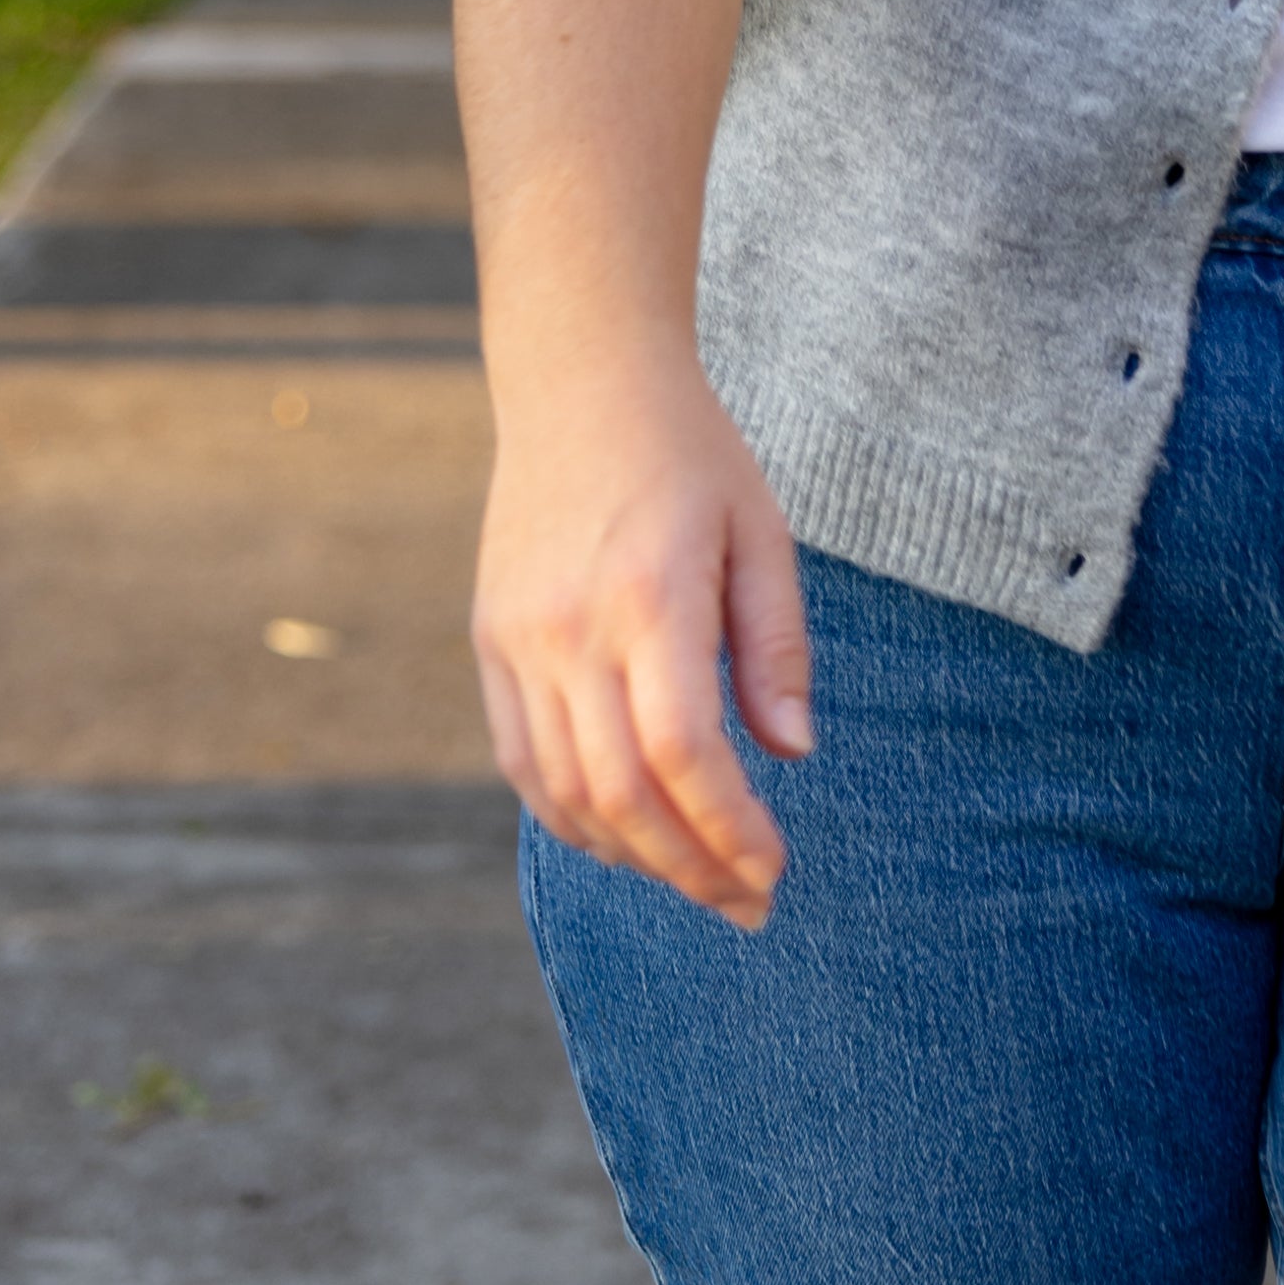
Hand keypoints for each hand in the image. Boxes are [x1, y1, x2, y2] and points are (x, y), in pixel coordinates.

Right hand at [472, 336, 813, 927]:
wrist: (578, 381)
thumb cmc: (690, 454)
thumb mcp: (761, 532)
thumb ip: (775, 649)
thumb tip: (792, 755)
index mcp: (651, 597)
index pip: (685, 754)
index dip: (729, 829)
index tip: (773, 868)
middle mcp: (571, 628)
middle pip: (623, 792)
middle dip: (691, 867)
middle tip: (747, 903)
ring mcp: (519, 639)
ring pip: (565, 793)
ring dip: (633, 855)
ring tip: (695, 876)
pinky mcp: (491, 641)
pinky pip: (522, 761)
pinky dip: (572, 817)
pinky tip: (626, 836)